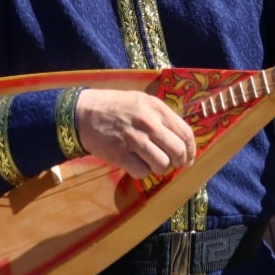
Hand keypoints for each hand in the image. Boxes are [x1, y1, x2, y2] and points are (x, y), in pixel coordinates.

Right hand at [76, 89, 196, 179]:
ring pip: (162, 164)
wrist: (83, 113)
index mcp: (156, 108)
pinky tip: (135, 164)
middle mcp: (148, 123)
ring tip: (152, 163)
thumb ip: (162, 117)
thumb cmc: (116, 107)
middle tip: (173, 164)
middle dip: (179, 162)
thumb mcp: (142, 102)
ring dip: (160, 168)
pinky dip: (142, 172)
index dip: (191, 150)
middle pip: (178, 151)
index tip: (188, 158)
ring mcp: (133, 139)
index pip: (185, 133)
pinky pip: (142, 172)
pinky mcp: (119, 154)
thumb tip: (181, 140)